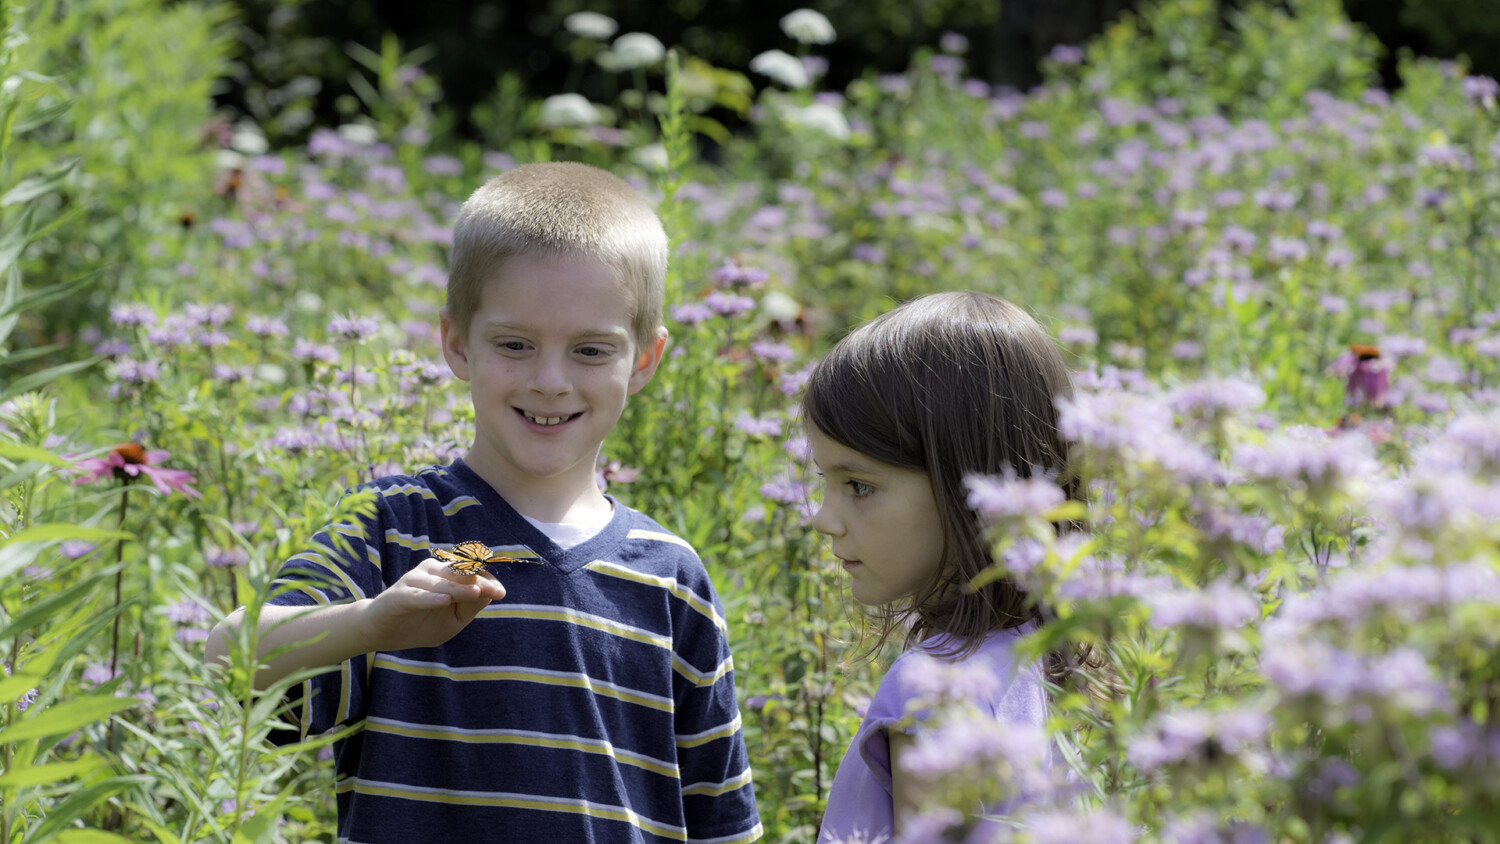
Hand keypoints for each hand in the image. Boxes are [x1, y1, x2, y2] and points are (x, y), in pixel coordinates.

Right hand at [357, 557, 506, 651]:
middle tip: (493, 592)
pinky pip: (417, 595)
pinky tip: (444, 601)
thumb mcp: (453, 620)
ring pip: (441, 582)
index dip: (487, 581)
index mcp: (446, 574)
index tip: (500, 593)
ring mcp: (414, 580)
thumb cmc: (421, 623)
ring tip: (475, 593)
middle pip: (459, 573)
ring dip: (458, 588)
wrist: (384, 633)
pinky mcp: (399, 595)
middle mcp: (431, 571)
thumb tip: (491, 592)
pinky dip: (430, 598)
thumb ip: (471, 606)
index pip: (471, 572)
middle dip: (477, 581)